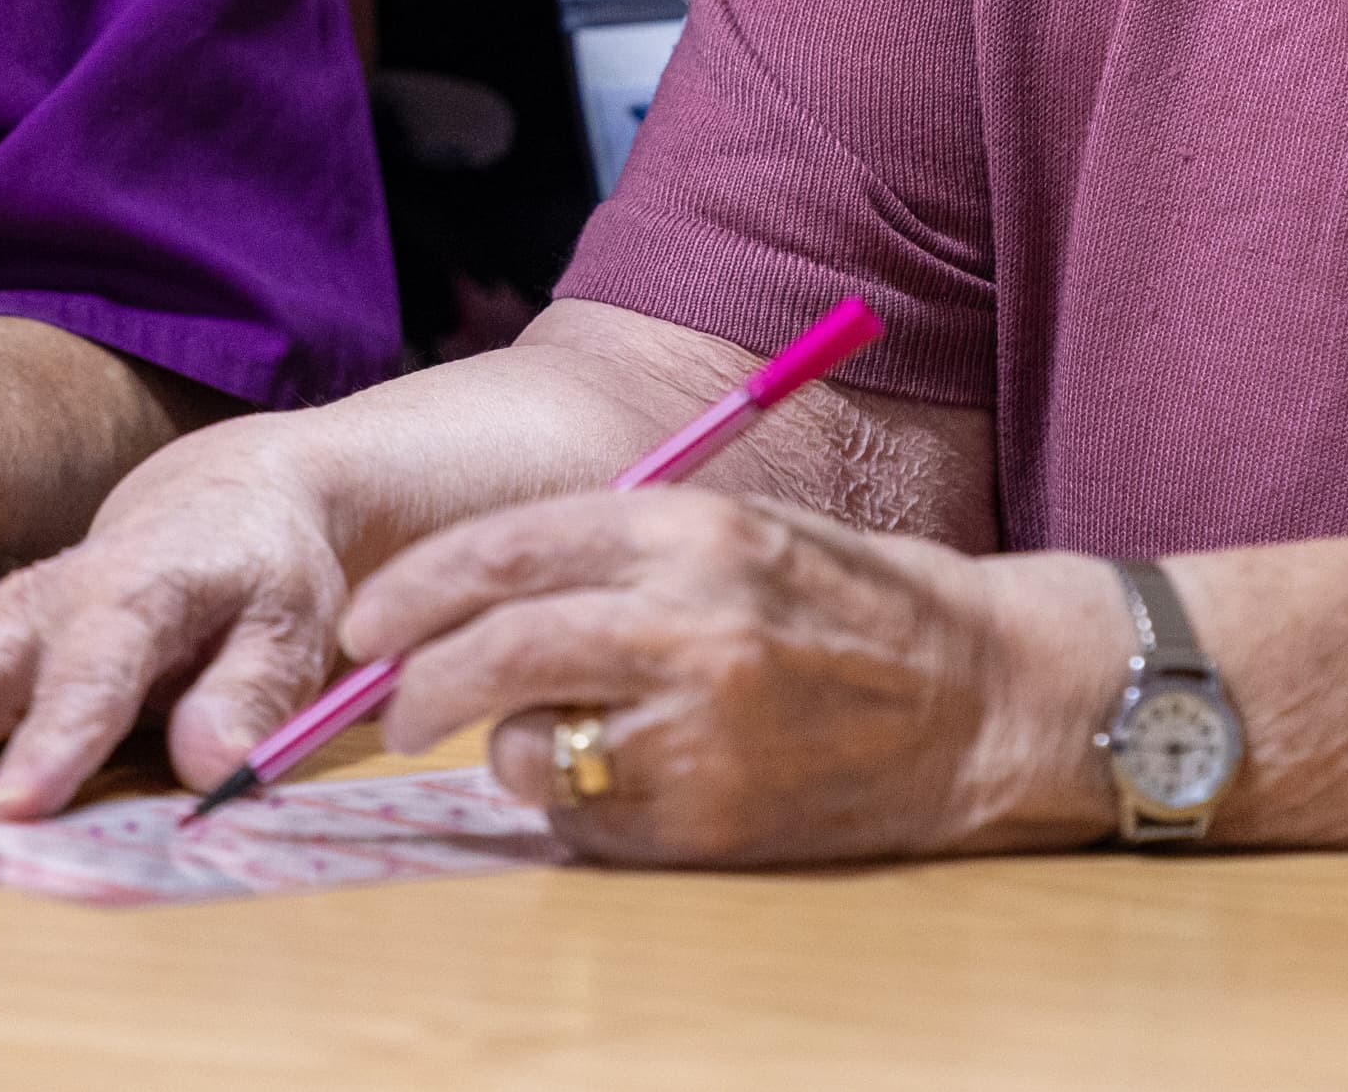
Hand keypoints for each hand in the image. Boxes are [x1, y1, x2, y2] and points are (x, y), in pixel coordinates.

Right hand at [0, 419, 351, 814]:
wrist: (219, 501)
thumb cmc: (264, 574)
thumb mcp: (291, 627)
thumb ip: (252, 696)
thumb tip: (217, 768)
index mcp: (140, 595)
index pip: (98, 674)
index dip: (57, 740)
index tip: (13, 809)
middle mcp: (53, 604)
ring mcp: (1, 623)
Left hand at [342, 490, 1118, 868]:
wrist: (980, 698)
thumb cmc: (847, 604)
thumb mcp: (734, 531)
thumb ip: (614, 550)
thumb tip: (468, 596)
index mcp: (690, 525)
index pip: (506, 549)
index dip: (415, 590)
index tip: (367, 623)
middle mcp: (691, 616)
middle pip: (499, 647)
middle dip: (421, 684)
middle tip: (393, 708)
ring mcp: (704, 724)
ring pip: (535, 745)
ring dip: (516, 750)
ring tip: (553, 742)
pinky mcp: (716, 815)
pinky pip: (593, 821)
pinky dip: (582, 809)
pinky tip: (631, 783)